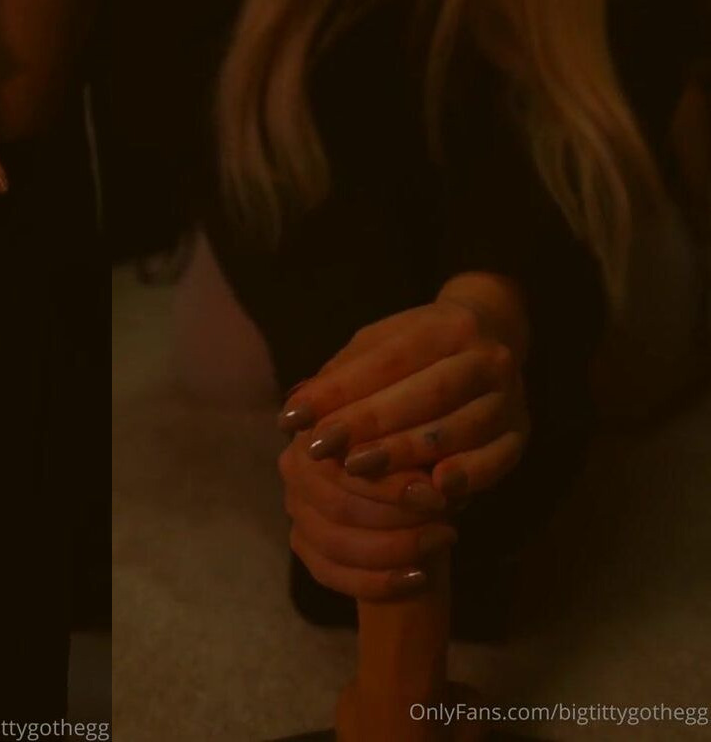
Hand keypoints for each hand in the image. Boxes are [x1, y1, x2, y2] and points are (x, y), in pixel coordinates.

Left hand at [278, 273, 530, 501]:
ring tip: (356, 469)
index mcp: (448, 326)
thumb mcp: (379, 345)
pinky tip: (433, 488)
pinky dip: (467, 475)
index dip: (338, 391)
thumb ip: (341, 374)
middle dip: (368, 423)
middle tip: (321, 447)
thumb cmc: (418, 347)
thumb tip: (295, 407)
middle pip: (425, 394)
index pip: (387, 360)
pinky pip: (497, 459)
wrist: (495, 337)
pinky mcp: (521, 433)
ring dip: (404, 452)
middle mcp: (487, 358)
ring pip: (456, 428)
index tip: (293, 417)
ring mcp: (509, 397)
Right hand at [279, 431, 456, 598]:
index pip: (345, 465)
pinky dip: (377, 581)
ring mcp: (295, 507)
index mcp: (318, 428)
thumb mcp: (424, 448)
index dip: (390, 486)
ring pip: (334, 542)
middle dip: (396, 519)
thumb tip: (435, 484)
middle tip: (445, 526)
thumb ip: (420, 456)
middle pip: (337, 505)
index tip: (437, 498)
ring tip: (439, 543)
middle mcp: (295, 464)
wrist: (418, 495)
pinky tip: (417, 578)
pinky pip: (330, 572)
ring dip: (394, 548)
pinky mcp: (301, 544)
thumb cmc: (421, 458)